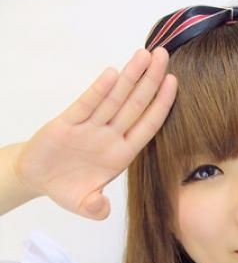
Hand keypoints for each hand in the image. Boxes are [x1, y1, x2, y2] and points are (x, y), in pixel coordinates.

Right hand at [13, 48, 176, 218]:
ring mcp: (90, 128)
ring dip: (130, 77)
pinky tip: (113, 73)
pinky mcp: (67, 123)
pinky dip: (99, 90)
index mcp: (119, 156)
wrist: (38, 178)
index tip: (174, 84)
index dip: (161, 106)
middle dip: (151, 81)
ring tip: (145, 54)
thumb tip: (102, 208)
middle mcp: (109, 138)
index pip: (146, 127)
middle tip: (165, 56)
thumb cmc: (66, 188)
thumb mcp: (83, 205)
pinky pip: (87, 104)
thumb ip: (95, 208)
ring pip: (114, 99)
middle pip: (135, 106)